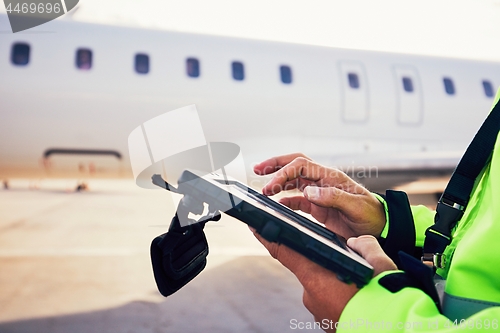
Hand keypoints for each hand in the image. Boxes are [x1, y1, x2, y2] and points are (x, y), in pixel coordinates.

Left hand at [252, 231, 396, 331]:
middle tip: (351, 267)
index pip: (284, 252)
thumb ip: (364, 246)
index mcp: (318, 278)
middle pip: (310, 268)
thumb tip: (356, 244)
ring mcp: (318, 312)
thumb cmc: (387, 299)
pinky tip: (358, 298)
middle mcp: (312, 295)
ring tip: (361, 286)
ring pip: (322, 285)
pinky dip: (339, 296)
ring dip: (335, 281)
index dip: (268, 237)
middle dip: (325, 262)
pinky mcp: (326, 322)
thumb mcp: (380, 263)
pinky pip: (328, 300)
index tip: (255, 226)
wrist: (396, 329)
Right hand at [254, 153, 385, 238]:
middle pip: (295, 165)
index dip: (283, 173)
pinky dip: (286, 200)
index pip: (301, 166)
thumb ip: (333, 197)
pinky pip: (298, 199)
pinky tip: (277, 204)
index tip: (270, 186)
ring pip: (294, 180)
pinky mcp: (318, 206)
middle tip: (257, 169)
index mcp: (330, 177)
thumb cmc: (372, 216)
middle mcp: (323, 181)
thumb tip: (309, 191)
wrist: (381, 228)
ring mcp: (319, 193)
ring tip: (263, 187)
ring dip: (278, 181)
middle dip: (275, 165)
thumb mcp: (355, 206)